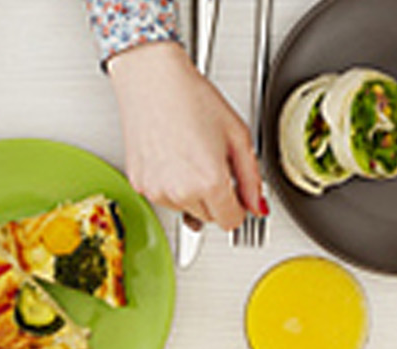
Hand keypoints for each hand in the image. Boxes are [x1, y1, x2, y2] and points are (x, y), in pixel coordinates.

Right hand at [107, 41, 263, 230]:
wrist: (152, 80)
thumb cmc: (191, 98)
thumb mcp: (237, 135)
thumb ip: (251, 177)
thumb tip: (256, 205)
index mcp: (209, 181)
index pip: (231, 221)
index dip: (238, 207)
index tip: (237, 194)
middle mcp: (181, 192)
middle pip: (209, 218)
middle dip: (216, 198)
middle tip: (214, 165)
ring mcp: (157, 191)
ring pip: (185, 209)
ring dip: (192, 193)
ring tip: (191, 156)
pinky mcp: (140, 185)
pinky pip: (164, 198)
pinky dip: (171, 185)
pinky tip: (173, 157)